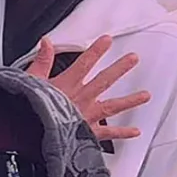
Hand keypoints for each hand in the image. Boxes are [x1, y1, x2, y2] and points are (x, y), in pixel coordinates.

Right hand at [21, 37, 149, 143]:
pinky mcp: (88, 133)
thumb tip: (46, 42)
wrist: (32, 136)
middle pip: (105, 80)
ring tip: (145, 95)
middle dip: (120, 68)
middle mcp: (81, 99)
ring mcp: (87, 116)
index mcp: (67, 85)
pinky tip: (135, 131)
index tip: (108, 40)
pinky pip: (108, 133)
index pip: (85, 63)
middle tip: (133, 59)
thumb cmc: (30, 111)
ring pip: (112, 106)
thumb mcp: (31, 82)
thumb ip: (42, 61)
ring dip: (130, 100)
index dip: (97, 50)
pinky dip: (122, 133)